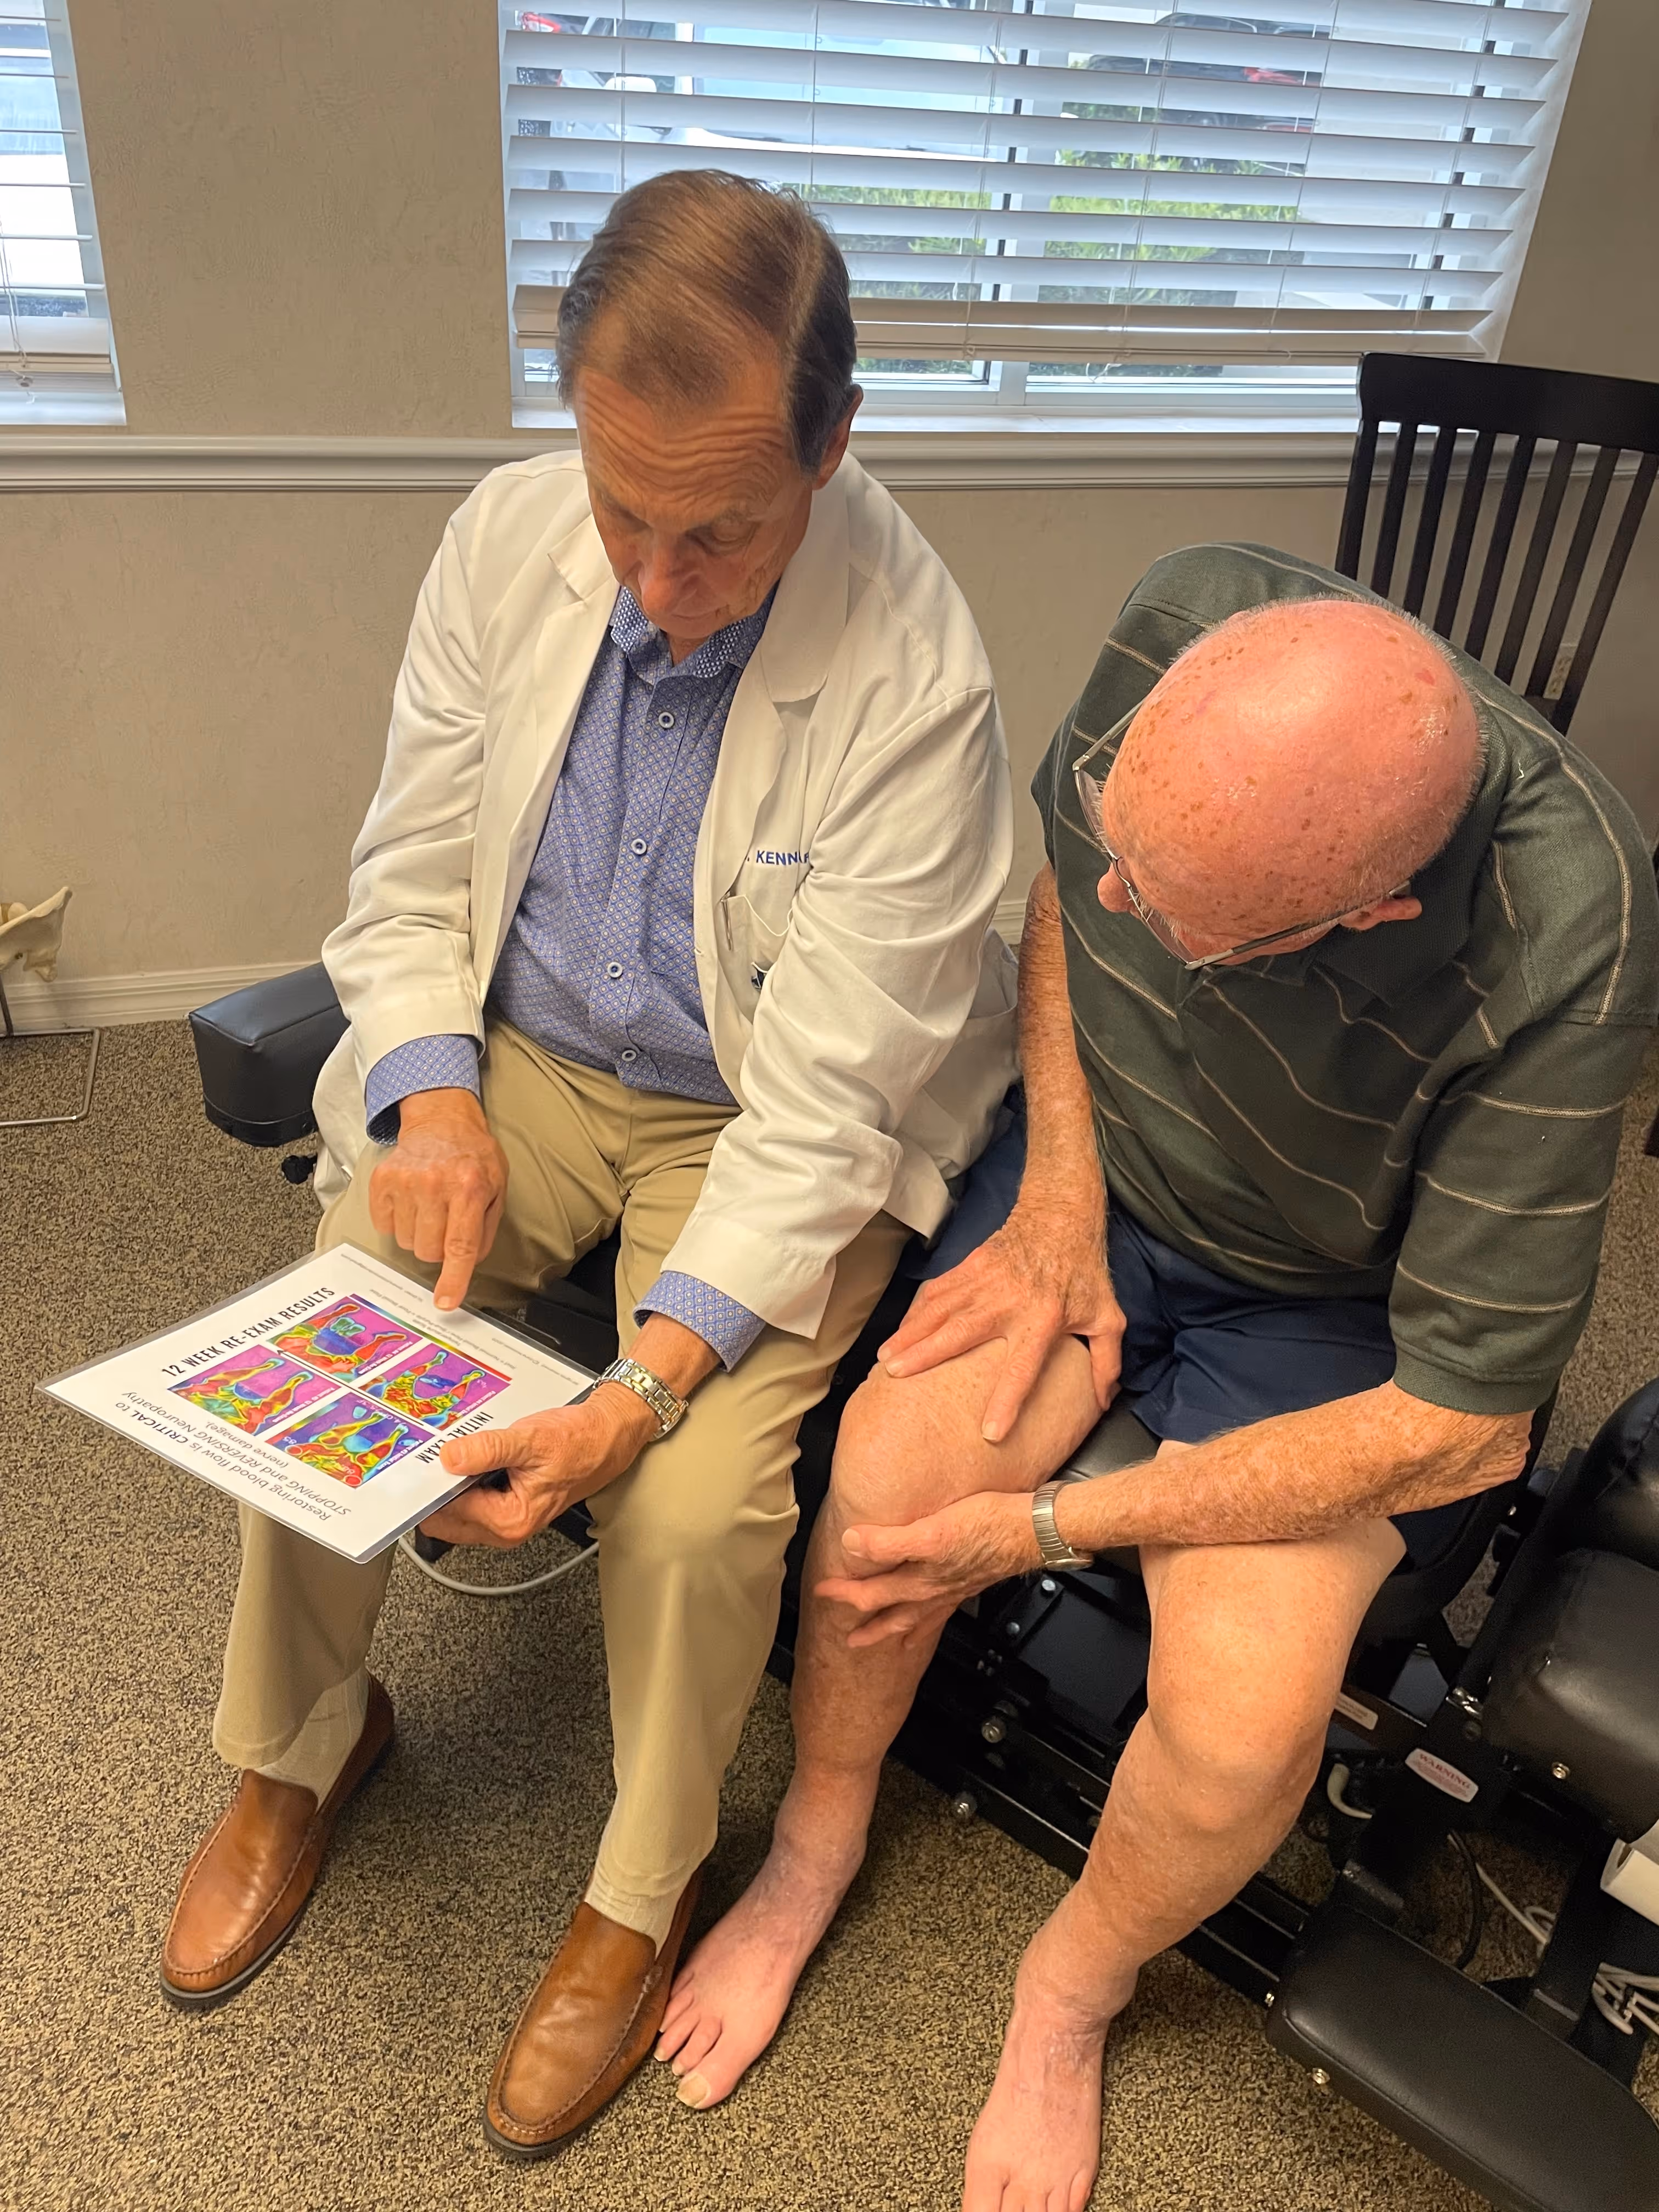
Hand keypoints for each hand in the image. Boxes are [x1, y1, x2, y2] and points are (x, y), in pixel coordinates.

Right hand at [368, 1087, 507, 1310]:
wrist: (441, 1121)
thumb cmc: (473, 1157)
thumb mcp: (497, 1189)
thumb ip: (485, 1230)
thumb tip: (466, 1265)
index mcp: (469, 1188)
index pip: (460, 1246)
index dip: (453, 1279)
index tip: (445, 1302)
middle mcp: (434, 1184)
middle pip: (429, 1251)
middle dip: (440, 1248)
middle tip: (447, 1223)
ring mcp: (404, 1181)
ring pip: (407, 1242)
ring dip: (420, 1235)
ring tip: (430, 1207)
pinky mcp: (382, 1180)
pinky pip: (385, 1226)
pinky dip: (398, 1223)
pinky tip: (412, 1202)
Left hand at [419, 1384, 655, 1547]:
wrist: (606, 1437)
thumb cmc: (579, 1443)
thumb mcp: (531, 1440)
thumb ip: (487, 1450)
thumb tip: (449, 1458)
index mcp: (509, 1520)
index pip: (446, 1511)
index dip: (430, 1486)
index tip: (416, 1463)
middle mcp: (504, 1528)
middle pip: (445, 1517)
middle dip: (435, 1488)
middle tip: (430, 1452)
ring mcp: (503, 1520)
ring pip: (455, 1509)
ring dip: (449, 1482)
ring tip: (455, 1449)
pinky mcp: (505, 1506)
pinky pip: (469, 1498)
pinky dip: (463, 1479)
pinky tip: (470, 1454)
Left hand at [815, 1491, 1041, 1646]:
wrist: (1032, 1531)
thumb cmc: (987, 1528)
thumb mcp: (932, 1532)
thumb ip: (890, 1543)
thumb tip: (852, 1544)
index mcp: (922, 1581)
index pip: (873, 1594)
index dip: (844, 1593)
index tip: (821, 1592)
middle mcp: (935, 1592)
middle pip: (893, 1616)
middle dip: (868, 1627)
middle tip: (846, 1638)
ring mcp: (953, 1591)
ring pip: (916, 1619)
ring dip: (895, 1629)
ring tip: (882, 1638)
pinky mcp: (970, 1581)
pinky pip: (939, 1612)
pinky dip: (926, 1622)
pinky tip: (928, 1615)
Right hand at [879, 1199, 1124, 1442]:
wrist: (1060, 1217)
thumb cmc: (1084, 1273)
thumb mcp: (1109, 1317)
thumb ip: (1107, 1362)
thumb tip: (1105, 1403)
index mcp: (1043, 1320)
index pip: (1023, 1368)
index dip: (1007, 1401)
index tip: (989, 1433)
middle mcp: (1009, 1302)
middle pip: (962, 1333)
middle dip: (927, 1354)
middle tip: (897, 1375)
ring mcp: (985, 1281)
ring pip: (941, 1310)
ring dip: (911, 1333)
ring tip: (885, 1359)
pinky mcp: (971, 1265)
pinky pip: (938, 1291)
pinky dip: (916, 1311)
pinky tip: (899, 1330)